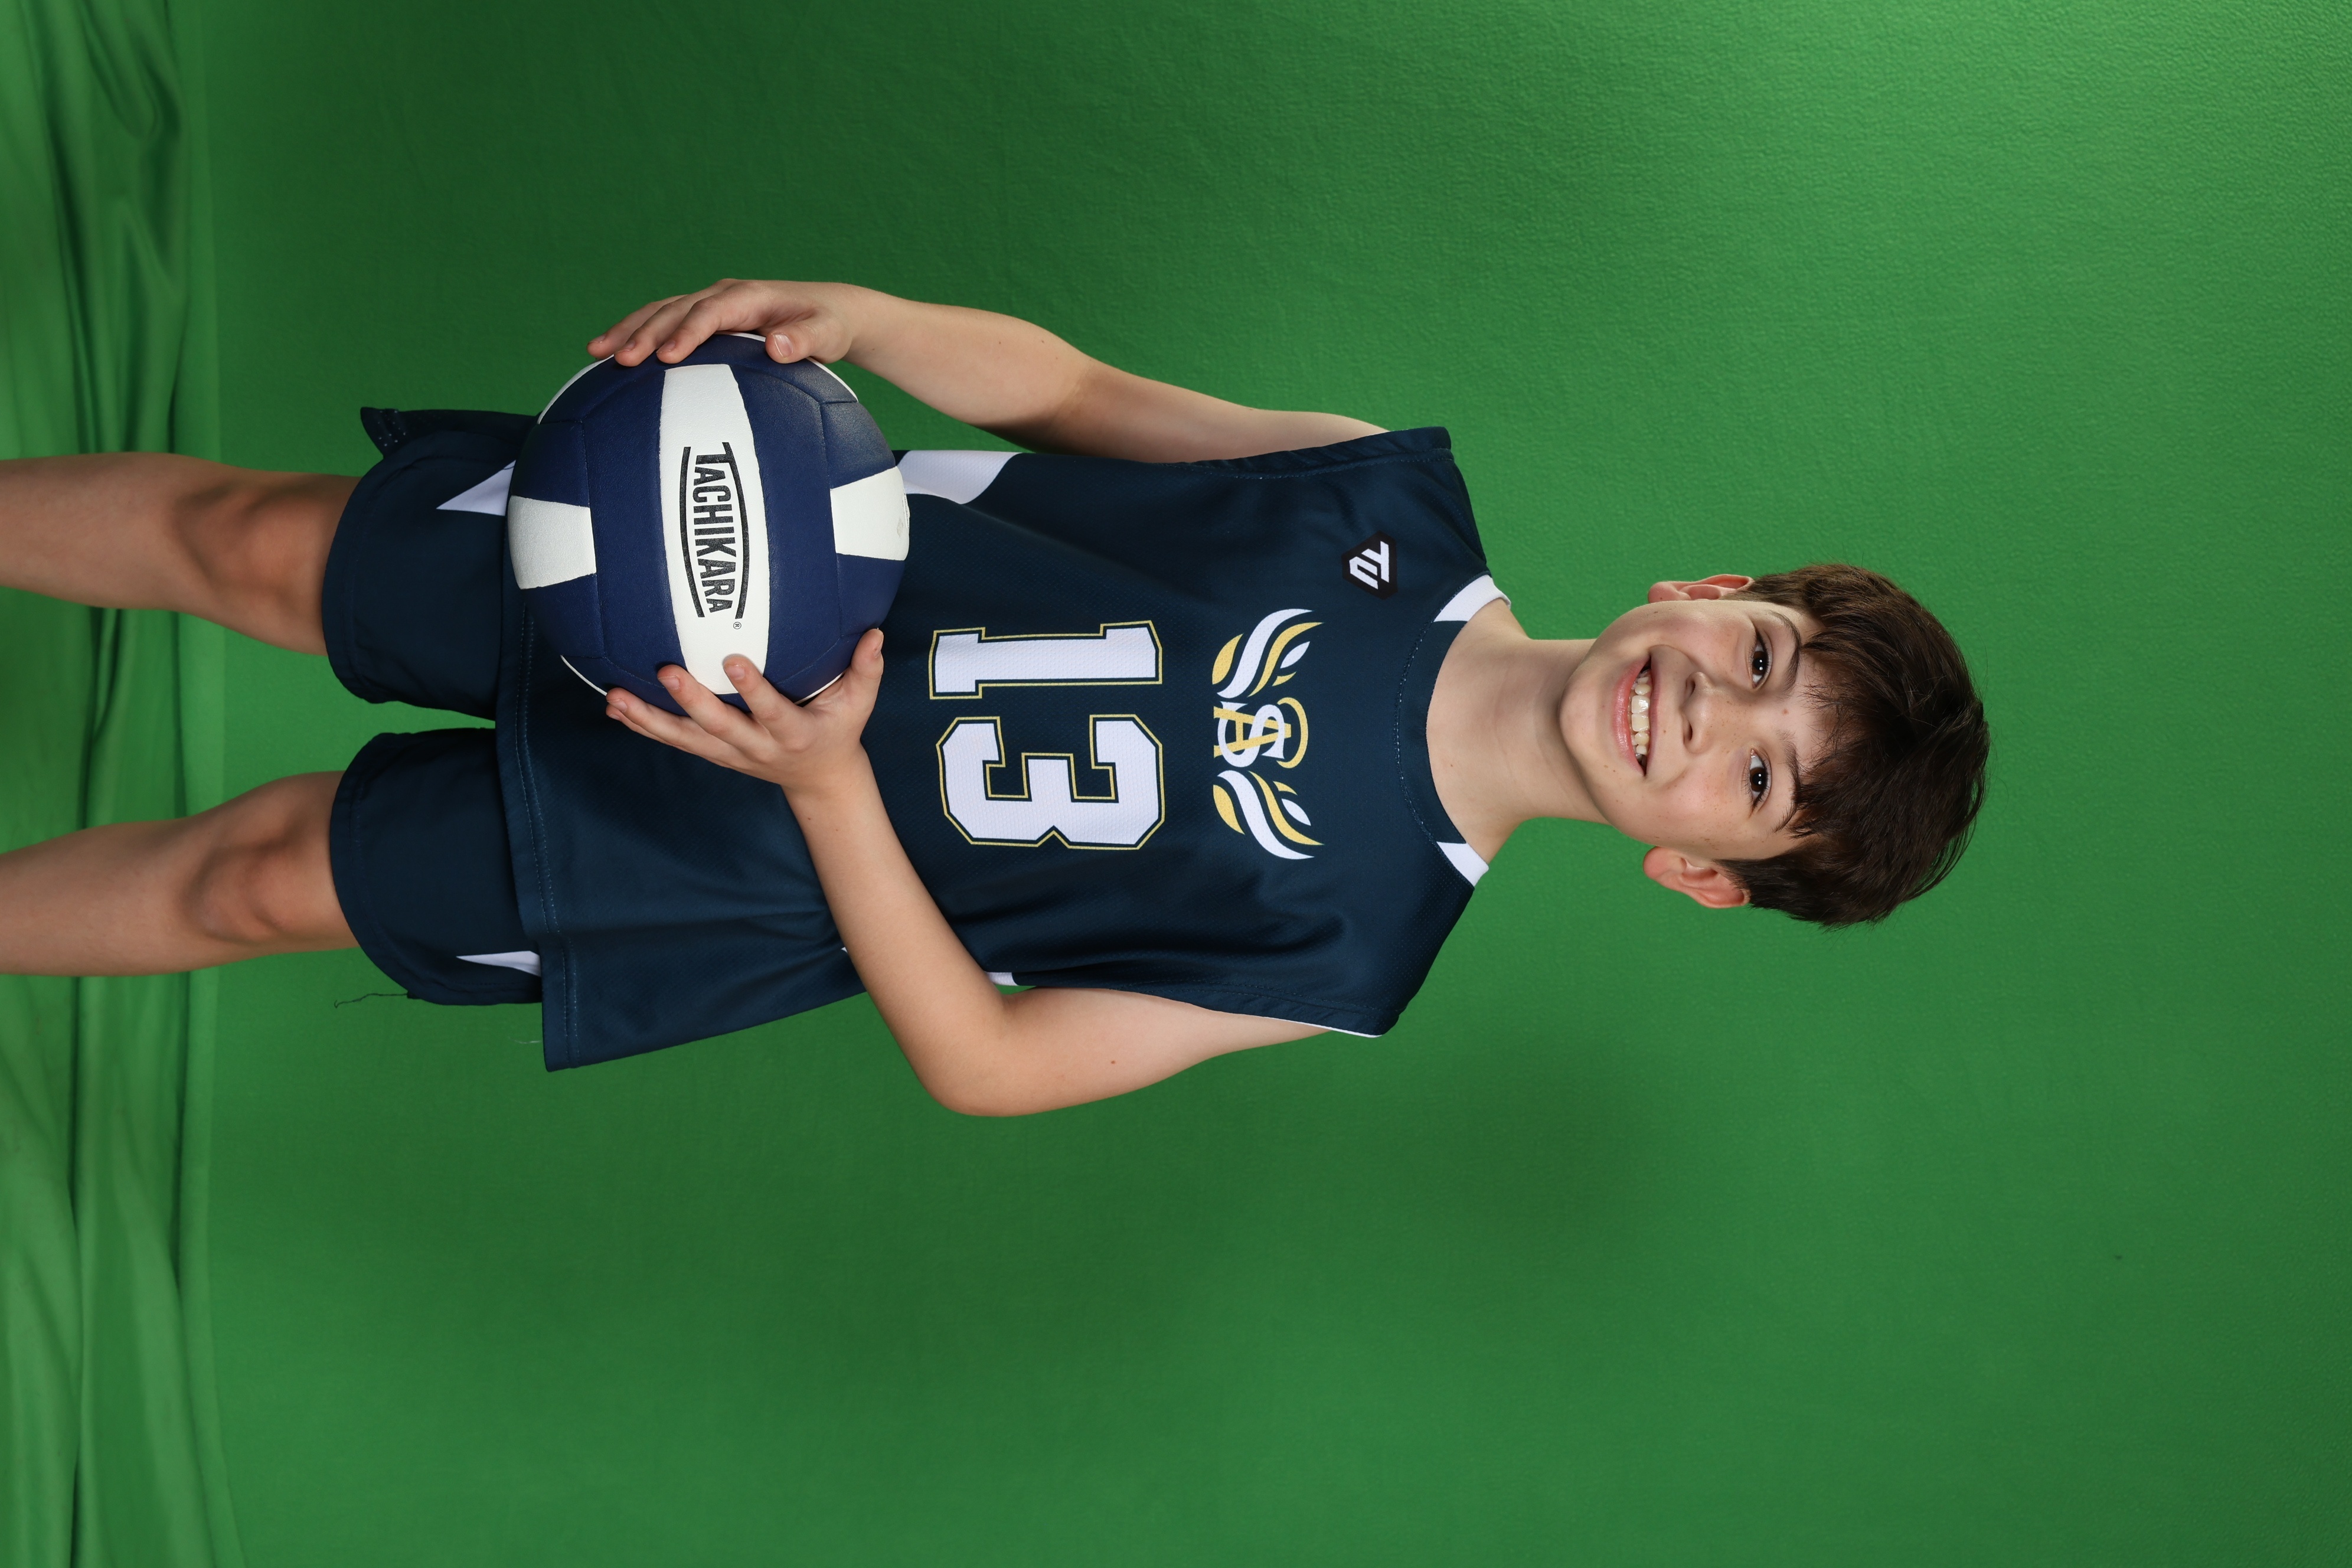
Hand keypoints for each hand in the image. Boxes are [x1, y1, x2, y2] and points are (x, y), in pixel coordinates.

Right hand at [587, 279, 863, 368]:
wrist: (828, 311)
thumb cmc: (829, 326)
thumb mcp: (828, 335)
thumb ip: (806, 341)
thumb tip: (778, 346)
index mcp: (748, 297)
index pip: (711, 312)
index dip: (688, 332)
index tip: (668, 356)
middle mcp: (723, 296)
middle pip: (676, 309)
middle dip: (646, 332)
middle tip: (621, 360)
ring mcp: (710, 304)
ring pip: (661, 312)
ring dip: (629, 330)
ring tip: (597, 352)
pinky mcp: (704, 318)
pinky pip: (665, 323)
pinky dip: (638, 335)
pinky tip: (612, 358)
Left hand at [603, 629, 885, 795]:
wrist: (819, 779)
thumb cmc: (838, 730)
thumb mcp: (859, 704)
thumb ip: (866, 669)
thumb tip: (875, 632)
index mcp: (793, 733)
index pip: (771, 711)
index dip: (753, 689)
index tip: (732, 660)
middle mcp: (757, 747)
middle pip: (718, 727)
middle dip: (691, 702)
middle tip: (666, 671)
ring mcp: (730, 753)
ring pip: (685, 739)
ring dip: (649, 720)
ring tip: (616, 698)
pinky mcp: (712, 753)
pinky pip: (673, 740)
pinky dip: (643, 726)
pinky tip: (614, 708)